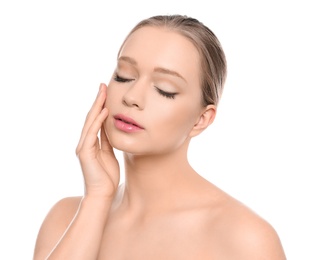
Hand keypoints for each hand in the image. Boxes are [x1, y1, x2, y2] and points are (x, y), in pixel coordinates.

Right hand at [76, 83, 119, 198]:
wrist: (103, 194)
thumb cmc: (108, 176)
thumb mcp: (110, 154)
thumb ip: (108, 141)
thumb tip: (111, 128)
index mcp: (92, 142)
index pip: (96, 120)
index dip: (101, 106)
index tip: (106, 93)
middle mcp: (85, 142)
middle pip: (91, 117)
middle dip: (97, 101)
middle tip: (103, 86)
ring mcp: (84, 147)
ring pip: (90, 122)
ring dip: (97, 106)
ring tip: (103, 92)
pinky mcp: (84, 153)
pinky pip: (92, 134)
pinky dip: (98, 122)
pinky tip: (104, 111)